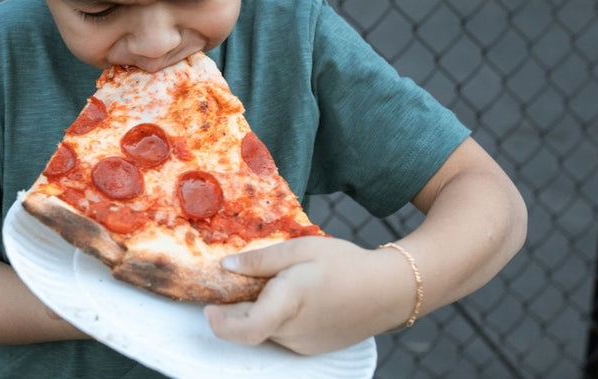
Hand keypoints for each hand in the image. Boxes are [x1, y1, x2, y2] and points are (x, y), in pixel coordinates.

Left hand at [203, 237, 411, 354]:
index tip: (208, 308)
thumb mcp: (301, 248)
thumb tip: (225, 266)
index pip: (245, 329)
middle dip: (236, 307)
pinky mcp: (311, 349)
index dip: (220, 323)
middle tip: (242, 280)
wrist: (389, 291)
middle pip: (249, 326)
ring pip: (265, 329)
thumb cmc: (345, 264)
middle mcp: (292, 331)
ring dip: (259, 310)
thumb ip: (260, 259)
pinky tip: (296, 296)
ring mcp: (302, 345)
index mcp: (288, 303)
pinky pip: (282, 334)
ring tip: (281, 282)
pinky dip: (277, 318)